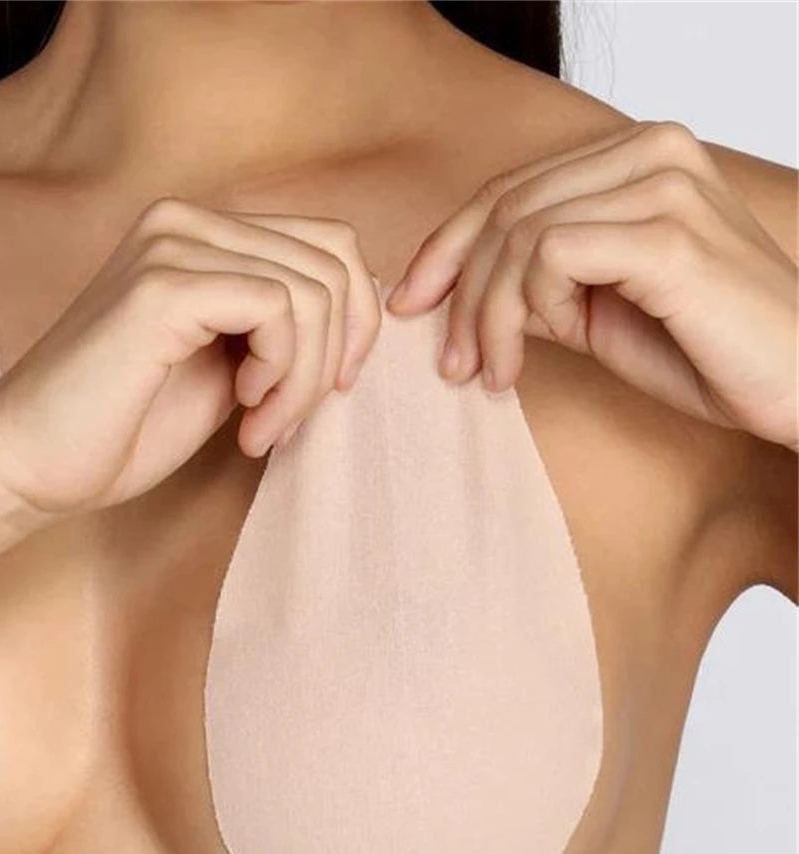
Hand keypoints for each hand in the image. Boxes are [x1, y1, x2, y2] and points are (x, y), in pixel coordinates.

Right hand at [0, 196, 380, 530]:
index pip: (330, 246)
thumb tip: (359, 311)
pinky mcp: (163, 284)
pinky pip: (280, 309)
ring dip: (305, 378)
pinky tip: (245, 417)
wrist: (30, 465)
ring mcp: (171, 244)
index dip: (353, 323)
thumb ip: (280, 329)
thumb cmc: (122, 426)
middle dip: (335, 354)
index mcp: (201, 234)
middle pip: (335, 259)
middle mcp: (187, 220)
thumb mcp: (228, 368)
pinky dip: (284, 376)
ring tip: (260, 427)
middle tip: (287, 418)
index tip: (324, 392)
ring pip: (314, 289)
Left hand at [386, 120, 797, 449]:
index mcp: (635, 158)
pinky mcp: (666, 232)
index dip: (446, 246)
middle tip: (451, 362)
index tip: (411, 302)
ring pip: (518, 233)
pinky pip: (549, 255)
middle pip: (503, 207)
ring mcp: (663, 183)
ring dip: (488, 314)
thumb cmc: (703, 351)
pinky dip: (524, 310)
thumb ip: (538, 285)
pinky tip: (533, 354)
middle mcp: (651, 150)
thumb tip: (463, 287)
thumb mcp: (596, 312)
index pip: (510, 190)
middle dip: (458, 291)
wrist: (795, 386)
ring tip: (493, 372)